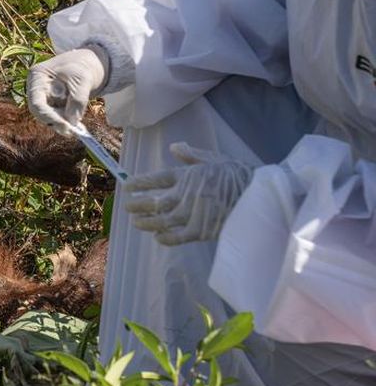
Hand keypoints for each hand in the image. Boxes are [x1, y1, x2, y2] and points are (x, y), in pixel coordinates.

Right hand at [26, 47, 108, 136]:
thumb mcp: (82, 79)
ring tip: (79, 127)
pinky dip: (67, 122)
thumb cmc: (82, 65)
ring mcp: (44, 98)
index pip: (37, 103)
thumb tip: (72, 121)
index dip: (49, 117)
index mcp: (37, 77)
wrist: (89, 63)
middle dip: (57, 122)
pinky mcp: (52, 104)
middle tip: (73, 131)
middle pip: (41, 113)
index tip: (65, 126)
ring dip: (63, 123)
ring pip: (49, 118)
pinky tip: (78, 124)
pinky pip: (57, 117)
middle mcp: (36, 89)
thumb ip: (77, 100)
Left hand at [124, 143, 252, 245]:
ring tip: (136, 222)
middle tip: (128, 207)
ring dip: (146, 222)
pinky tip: (158, 236)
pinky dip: (165, 238)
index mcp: (189, 175)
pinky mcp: (202, 230)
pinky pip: (178, 237)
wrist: (260, 195)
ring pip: (162, 221)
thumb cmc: (237, 174)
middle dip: (138, 205)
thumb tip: (174, 147)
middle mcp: (187, 195)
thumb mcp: (214, 159)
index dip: (139, 183)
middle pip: (154, 202)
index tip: (127, 186)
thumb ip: (191, 155)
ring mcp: (194, 214)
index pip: (157, 179)